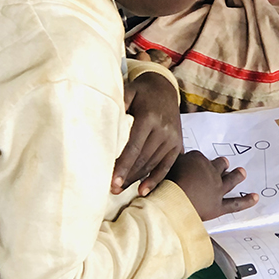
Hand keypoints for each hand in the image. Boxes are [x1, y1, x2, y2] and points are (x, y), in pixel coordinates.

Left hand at [113, 68, 182, 195]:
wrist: (165, 89)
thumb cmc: (142, 92)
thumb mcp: (129, 91)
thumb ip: (118, 103)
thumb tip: (101, 116)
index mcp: (149, 118)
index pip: (134, 146)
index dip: (123, 165)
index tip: (113, 180)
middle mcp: (163, 130)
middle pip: (143, 159)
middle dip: (127, 176)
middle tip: (112, 190)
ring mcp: (172, 139)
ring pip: (152, 164)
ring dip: (137, 179)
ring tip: (120, 190)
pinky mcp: (177, 145)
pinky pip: (166, 166)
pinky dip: (155, 179)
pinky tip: (143, 190)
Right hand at [167, 151, 256, 220]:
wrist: (172, 203)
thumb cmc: (163, 185)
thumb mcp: (163, 168)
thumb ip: (167, 164)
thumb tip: (165, 158)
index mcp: (196, 160)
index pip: (198, 157)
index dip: (195, 161)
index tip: (192, 162)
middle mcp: (210, 172)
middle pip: (218, 165)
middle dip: (221, 163)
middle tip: (225, 161)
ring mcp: (217, 188)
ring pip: (230, 179)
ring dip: (237, 175)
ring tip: (242, 172)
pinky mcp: (218, 205)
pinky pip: (235, 203)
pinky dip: (246, 200)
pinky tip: (255, 197)